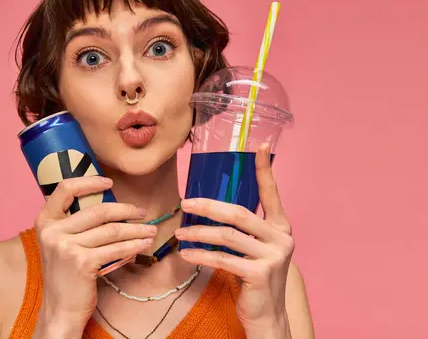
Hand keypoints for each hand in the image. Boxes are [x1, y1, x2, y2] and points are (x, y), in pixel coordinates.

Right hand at [32, 176, 155, 337]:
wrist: (60, 308)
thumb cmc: (66, 273)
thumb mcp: (61, 242)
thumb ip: (75, 223)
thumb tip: (111, 205)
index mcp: (45, 220)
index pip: (65, 188)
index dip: (89, 182)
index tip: (109, 182)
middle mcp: (52, 231)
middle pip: (98, 211)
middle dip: (126, 210)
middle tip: (142, 213)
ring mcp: (66, 247)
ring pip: (112, 230)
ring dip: (136, 230)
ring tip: (150, 230)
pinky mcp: (82, 262)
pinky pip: (116, 248)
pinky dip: (134, 246)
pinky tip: (144, 245)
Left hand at [175, 143, 293, 337]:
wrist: (267, 314)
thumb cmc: (254, 276)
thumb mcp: (254, 248)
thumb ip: (243, 227)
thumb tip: (209, 204)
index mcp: (281, 226)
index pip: (271, 193)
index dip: (265, 170)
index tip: (260, 146)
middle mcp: (281, 238)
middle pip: (238, 213)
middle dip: (208, 206)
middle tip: (185, 203)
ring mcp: (273, 256)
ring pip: (227, 235)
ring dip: (198, 232)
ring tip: (179, 232)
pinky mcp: (260, 274)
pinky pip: (222, 258)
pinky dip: (201, 254)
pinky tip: (186, 253)